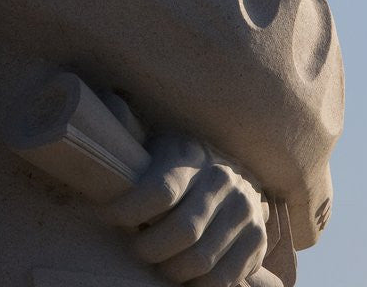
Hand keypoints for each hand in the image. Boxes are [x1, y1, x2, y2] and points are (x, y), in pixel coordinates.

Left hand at [99, 133, 268, 285]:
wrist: (231, 171)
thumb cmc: (176, 163)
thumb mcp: (154, 142)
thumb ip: (130, 129)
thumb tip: (108, 99)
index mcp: (190, 154)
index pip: (160, 190)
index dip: (129, 211)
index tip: (109, 216)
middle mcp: (221, 179)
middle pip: (182, 231)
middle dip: (150, 248)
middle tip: (137, 246)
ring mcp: (244, 209)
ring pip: (201, 259)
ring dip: (171, 269)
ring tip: (158, 260)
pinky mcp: (258, 239)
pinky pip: (224, 278)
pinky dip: (198, 285)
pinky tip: (184, 274)